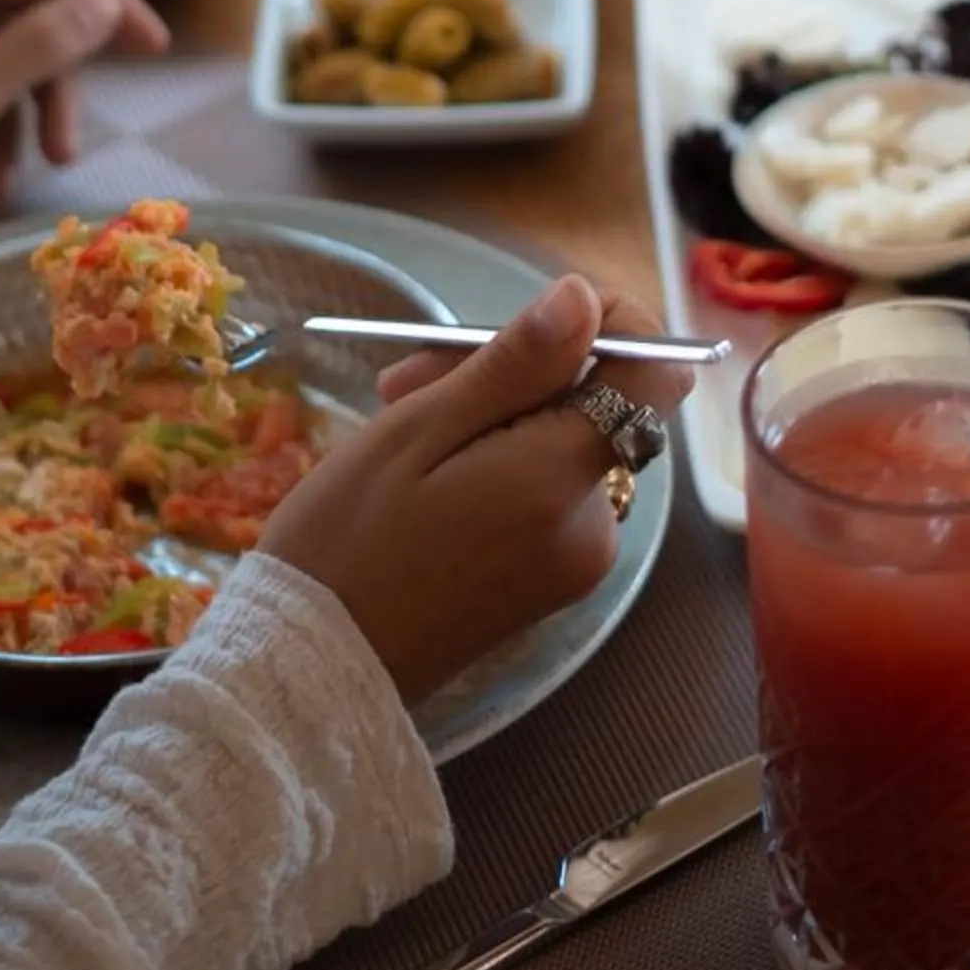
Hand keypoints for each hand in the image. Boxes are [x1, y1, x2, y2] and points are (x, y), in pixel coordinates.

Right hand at [260, 277, 692, 703]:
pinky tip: (425, 469)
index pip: (656, 376)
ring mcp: (574, 560)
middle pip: (596, 403)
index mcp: (561, 480)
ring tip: (399, 417)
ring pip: (562, 442)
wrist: (313, 669)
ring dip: (494, 413)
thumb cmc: (347, 540)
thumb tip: (586, 300)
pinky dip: (497, 462)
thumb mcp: (417, 430)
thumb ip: (514, 366)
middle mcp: (591, 523)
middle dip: (518, 371)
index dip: (612, 327)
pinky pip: (545, 491)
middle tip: (410, 374)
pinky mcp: (549, 582)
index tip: (530, 321)